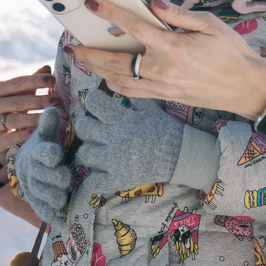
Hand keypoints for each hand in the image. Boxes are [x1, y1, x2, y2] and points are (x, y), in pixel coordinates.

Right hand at [0, 66, 54, 162]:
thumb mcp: (16, 95)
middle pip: (18, 102)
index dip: (36, 80)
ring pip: (15, 120)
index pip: (17, 83)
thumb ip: (30, 83)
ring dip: (36, 118)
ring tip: (53, 116)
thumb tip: (47, 68)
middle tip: (58, 100)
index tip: (53, 80)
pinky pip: (13, 137)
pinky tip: (40, 131)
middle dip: (40, 100)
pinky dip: (27, 134)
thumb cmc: (8, 109)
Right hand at [11, 107, 73, 224]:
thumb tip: (51, 109)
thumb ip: (49, 124)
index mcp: (37, 152)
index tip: (56, 155)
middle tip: (65, 177)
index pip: (41, 153)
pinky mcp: (37, 201)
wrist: (30, 165)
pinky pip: (41, 209)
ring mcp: (33, 187)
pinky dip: (47, 212)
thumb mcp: (47, 134)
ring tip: (62, 196)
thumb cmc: (46, 146)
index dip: (48, 154)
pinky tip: (55, 213)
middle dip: (54, 177)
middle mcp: (32, 170)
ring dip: (52, 195)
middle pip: (41, 175)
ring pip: (41, 194)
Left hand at [70, 0, 265, 118]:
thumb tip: (153, 2)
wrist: (247, 88)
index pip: (133, 26)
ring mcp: (163, 87)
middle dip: (90, 52)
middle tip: (73, 44)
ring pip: (119, 80)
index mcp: (173, 47)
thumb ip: (178, 14)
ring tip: (84, 59)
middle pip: (116, 61)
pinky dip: (115, 84)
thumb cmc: (233, 54)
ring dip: (98, 70)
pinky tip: (108, 76)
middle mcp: (163, 69)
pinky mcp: (166, 97)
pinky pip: (132, 92)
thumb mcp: (211, 25)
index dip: (109, 12)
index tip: (92, 4)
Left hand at [73, 84, 189, 193]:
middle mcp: (115, 137)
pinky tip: (95, 178)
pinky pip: (95, 184)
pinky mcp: (119, 179)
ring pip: (84, 155)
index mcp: (122, 118)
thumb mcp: (152, 109)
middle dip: (84, 127)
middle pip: (83, 128)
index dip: (92, 101)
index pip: (95, 102)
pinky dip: (91, 184)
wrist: (182, 155)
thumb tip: (125, 80)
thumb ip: (136, 97)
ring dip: (88, 153)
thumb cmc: (167, 131)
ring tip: (95, 152)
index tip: (95, 103)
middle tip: (91, 130)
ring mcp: (115, 160)